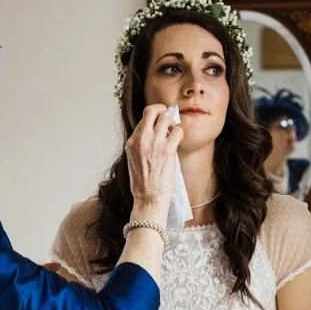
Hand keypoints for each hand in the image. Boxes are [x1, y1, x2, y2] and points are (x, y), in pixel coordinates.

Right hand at [125, 104, 181, 221]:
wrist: (148, 199)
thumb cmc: (143, 185)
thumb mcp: (134, 162)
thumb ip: (141, 146)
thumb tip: (154, 135)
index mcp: (131, 143)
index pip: (142, 121)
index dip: (152, 121)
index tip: (158, 125)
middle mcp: (141, 140)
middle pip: (151, 111)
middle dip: (161, 110)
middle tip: (167, 115)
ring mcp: (154, 144)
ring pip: (166, 118)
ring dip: (172, 123)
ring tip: (173, 132)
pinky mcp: (167, 150)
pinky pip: (178, 131)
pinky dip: (179, 133)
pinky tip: (178, 141)